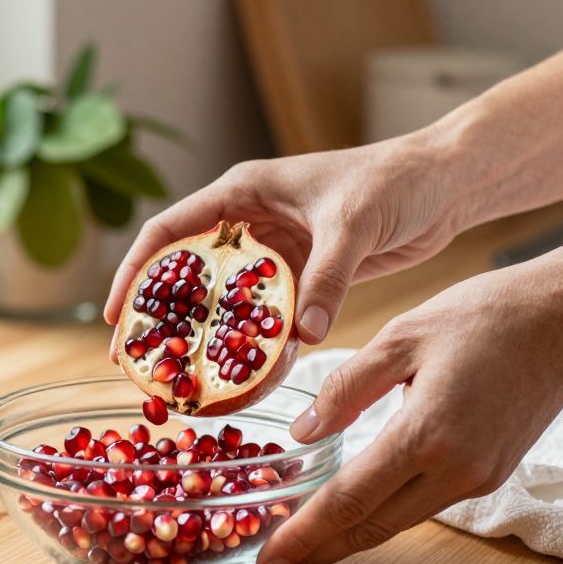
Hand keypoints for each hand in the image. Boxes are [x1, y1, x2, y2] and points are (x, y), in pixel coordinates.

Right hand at [104, 134, 464, 349]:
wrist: (445, 184)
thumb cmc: (394, 182)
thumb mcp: (352, 226)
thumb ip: (325, 279)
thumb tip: (302, 335)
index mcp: (243, 193)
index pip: (169, 232)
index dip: (135, 273)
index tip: (117, 316)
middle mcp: (250, 222)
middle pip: (190, 273)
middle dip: (166, 318)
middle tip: (145, 363)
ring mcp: (275, 251)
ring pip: (229, 301)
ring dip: (214, 339)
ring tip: (194, 380)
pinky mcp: (304, 275)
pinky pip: (270, 316)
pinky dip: (263, 344)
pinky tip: (257, 377)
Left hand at [250, 260, 562, 563]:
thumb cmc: (485, 316)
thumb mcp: (401, 337)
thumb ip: (346, 389)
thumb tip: (301, 435)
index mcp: (426, 434)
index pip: (349, 501)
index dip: (302, 535)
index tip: (265, 563)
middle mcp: (455, 470)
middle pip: (371, 528)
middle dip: (316, 553)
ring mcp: (478, 478)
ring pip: (397, 523)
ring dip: (347, 539)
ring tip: (300, 545)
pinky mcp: (490, 475)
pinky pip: (423, 505)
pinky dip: (381, 515)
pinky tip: (352, 512)